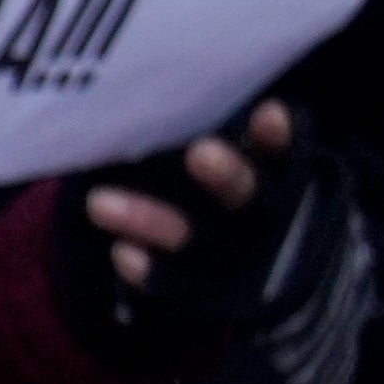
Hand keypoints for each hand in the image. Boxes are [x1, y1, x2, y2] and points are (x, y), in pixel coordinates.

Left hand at [68, 97, 293, 373]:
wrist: (253, 273)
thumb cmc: (223, 188)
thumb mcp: (231, 161)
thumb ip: (204, 129)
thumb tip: (150, 82)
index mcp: (277, 176)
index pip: (282, 154)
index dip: (278, 138)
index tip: (270, 113)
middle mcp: (263, 221)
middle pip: (249, 198)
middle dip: (227, 177)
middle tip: (201, 153)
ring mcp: (236, 264)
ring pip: (200, 242)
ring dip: (154, 223)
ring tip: (100, 204)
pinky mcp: (209, 301)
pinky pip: (180, 291)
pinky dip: (152, 274)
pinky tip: (121, 254)